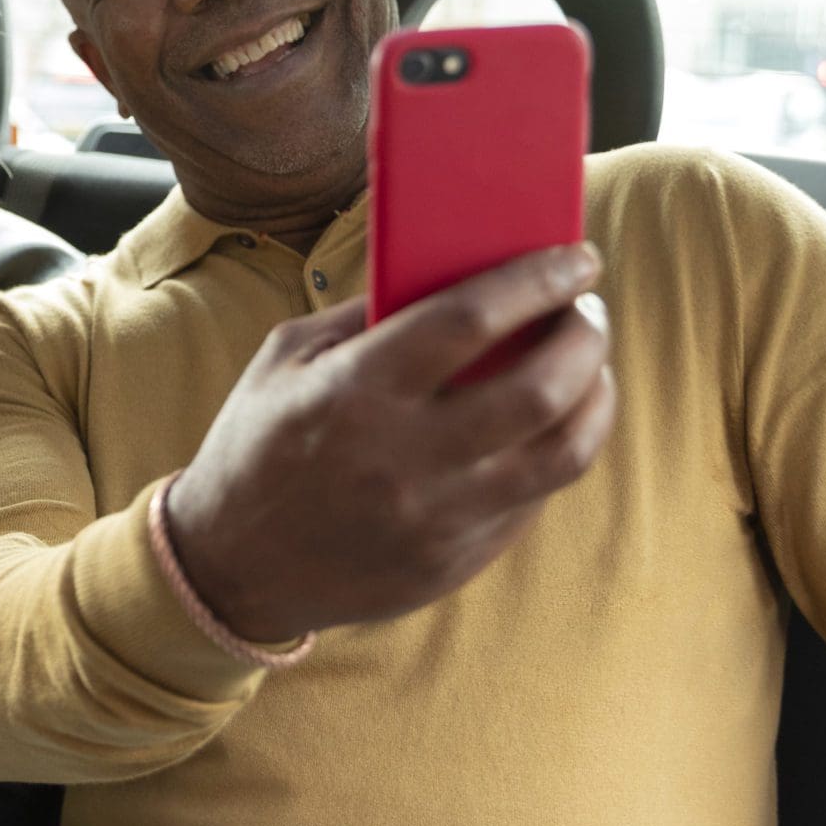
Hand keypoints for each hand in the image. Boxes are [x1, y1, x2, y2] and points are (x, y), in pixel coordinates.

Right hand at [164, 242, 614, 643]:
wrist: (229, 568)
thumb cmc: (257, 445)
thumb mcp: (285, 359)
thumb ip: (364, 314)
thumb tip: (452, 274)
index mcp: (356, 390)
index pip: (470, 318)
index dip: (538, 280)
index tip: (578, 257)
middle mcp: (404, 457)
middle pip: (540, 387)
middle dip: (584, 336)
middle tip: (587, 310)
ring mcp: (437, 518)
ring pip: (562, 453)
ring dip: (595, 397)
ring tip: (590, 368)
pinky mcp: (455, 561)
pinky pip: (534, 499)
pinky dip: (554, 450)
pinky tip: (547, 425)